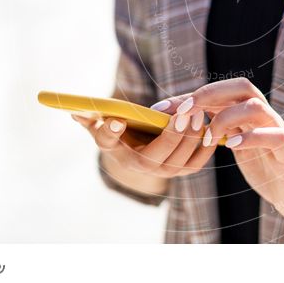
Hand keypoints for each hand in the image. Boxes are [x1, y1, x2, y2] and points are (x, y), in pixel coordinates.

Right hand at [71, 92, 216, 178]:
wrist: (139, 148)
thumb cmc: (122, 130)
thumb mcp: (103, 124)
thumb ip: (92, 118)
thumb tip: (75, 111)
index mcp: (117, 150)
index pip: (109, 140)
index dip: (111, 131)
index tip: (116, 119)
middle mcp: (140, 166)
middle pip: (158, 155)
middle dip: (173, 134)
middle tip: (184, 112)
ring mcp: (163, 171)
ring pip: (180, 160)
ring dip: (191, 138)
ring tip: (197, 115)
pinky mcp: (181, 169)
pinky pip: (196, 163)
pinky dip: (205, 148)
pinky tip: (208, 129)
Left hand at [150, 78, 283, 225]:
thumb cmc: (261, 163)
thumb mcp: (232, 142)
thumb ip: (213, 127)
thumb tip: (176, 119)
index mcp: (248, 109)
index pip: (219, 90)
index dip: (188, 96)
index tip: (159, 109)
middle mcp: (264, 113)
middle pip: (241, 86)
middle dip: (208, 95)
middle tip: (182, 113)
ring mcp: (277, 128)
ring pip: (255, 106)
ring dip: (226, 119)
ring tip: (208, 140)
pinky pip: (273, 134)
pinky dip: (250, 137)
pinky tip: (230, 145)